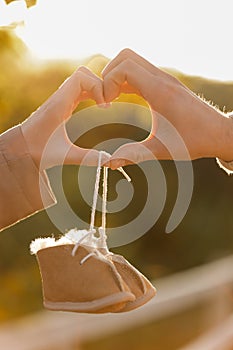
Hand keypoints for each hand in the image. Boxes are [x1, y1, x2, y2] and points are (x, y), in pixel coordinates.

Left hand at [21, 67, 109, 169]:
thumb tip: (108, 161)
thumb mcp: (63, 155)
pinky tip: (98, 105)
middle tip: (108, 104)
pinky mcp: (62, 103)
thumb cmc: (38, 151)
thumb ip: (86, 157)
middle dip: (99, 84)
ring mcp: (61, 98)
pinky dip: (91, 92)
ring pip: (81, 79)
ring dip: (96, 87)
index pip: (81, 78)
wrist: (21, 148)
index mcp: (59, 104)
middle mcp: (60, 97)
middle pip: (83, 74)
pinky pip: (79, 88)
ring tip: (105, 104)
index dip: (97, 87)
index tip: (104, 107)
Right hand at [102, 49, 231, 168]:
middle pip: (126, 57)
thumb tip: (109, 163)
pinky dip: (127, 80)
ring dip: (117, 75)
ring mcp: (165, 79)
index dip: (108, 82)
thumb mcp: (162, 150)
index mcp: (160, 91)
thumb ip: (134, 155)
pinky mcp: (166, 84)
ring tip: (112, 99)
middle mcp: (162, 79)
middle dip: (109, 74)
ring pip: (133, 61)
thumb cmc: (194, 141)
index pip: (125, 68)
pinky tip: (123, 98)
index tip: (106, 104)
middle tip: (106, 98)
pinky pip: (141, 71)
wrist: (219, 133)